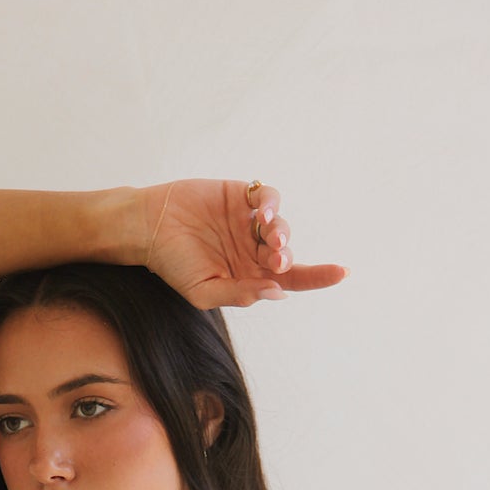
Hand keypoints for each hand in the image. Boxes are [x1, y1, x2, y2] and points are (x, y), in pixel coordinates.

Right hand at [136, 178, 347, 310]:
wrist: (147, 228)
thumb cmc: (172, 265)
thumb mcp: (204, 291)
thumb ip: (240, 293)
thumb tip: (278, 292)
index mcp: (249, 276)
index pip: (291, 280)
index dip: (318, 276)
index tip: (343, 272)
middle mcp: (253, 250)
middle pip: (287, 253)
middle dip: (287, 254)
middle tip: (276, 255)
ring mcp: (248, 221)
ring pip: (281, 225)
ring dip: (281, 230)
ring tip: (268, 234)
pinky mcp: (241, 195)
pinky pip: (268, 196)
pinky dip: (271, 203)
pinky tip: (262, 211)